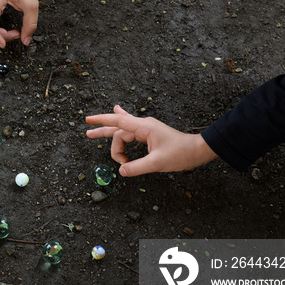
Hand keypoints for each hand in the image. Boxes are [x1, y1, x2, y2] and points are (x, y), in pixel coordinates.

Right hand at [85, 105, 217, 176]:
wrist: (197, 150)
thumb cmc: (181, 153)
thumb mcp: (157, 163)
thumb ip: (137, 167)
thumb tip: (121, 171)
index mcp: (144, 128)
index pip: (118, 121)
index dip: (102, 121)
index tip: (88, 121)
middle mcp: (143, 126)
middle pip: (118, 128)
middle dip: (102, 131)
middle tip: (88, 133)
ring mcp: (146, 129)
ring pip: (123, 133)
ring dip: (115, 143)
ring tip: (98, 138)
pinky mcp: (149, 134)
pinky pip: (130, 132)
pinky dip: (122, 130)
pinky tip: (118, 113)